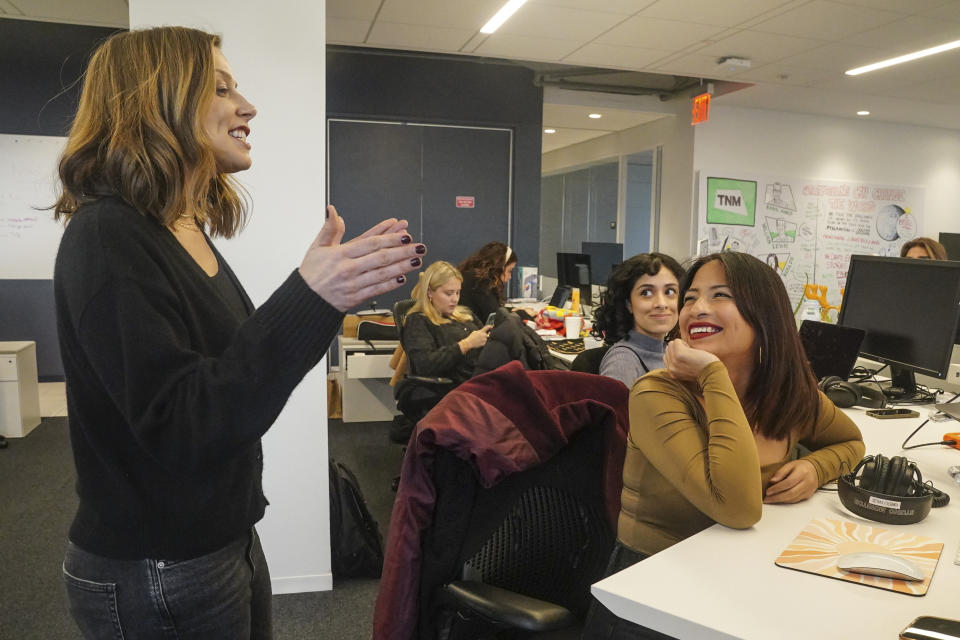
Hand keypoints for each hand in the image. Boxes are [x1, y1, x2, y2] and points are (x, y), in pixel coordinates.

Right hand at [298, 205, 425, 311]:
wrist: (304, 301)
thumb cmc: (311, 274)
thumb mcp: (316, 247)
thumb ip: (329, 229)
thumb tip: (333, 211)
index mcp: (340, 254)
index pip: (370, 243)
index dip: (389, 238)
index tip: (405, 234)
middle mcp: (348, 269)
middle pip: (380, 257)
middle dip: (402, 251)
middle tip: (419, 246)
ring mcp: (353, 284)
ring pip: (382, 274)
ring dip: (401, 267)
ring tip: (416, 260)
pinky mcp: (355, 298)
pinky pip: (376, 290)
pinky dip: (390, 284)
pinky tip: (402, 278)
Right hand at [460, 325, 491, 352]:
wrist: (469, 343)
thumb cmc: (471, 337)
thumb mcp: (475, 332)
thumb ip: (479, 331)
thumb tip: (482, 332)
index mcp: (481, 331)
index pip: (487, 327)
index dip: (490, 326)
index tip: (492, 326)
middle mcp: (484, 335)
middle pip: (488, 334)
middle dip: (487, 335)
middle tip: (482, 336)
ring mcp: (484, 340)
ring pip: (486, 339)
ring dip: (484, 339)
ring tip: (479, 340)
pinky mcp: (484, 344)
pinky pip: (485, 342)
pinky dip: (483, 342)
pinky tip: (479, 342)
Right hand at [663, 338, 718, 380]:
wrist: (712, 374)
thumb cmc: (704, 370)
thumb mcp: (686, 370)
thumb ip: (678, 364)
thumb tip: (673, 350)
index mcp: (672, 373)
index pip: (666, 356)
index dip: (676, 354)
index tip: (687, 358)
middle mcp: (671, 368)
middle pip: (668, 349)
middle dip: (678, 349)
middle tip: (690, 355)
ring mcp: (674, 361)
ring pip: (671, 344)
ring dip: (681, 345)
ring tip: (690, 353)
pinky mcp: (679, 354)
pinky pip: (676, 341)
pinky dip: (684, 342)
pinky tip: (692, 350)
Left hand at [764, 459, 818, 503]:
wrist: (814, 470)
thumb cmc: (800, 467)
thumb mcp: (789, 465)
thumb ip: (780, 472)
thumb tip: (772, 481)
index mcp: (802, 473)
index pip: (788, 483)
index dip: (777, 488)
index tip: (768, 491)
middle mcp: (807, 482)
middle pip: (791, 493)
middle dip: (777, 497)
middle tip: (767, 499)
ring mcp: (808, 490)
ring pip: (793, 498)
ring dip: (780, 501)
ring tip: (770, 500)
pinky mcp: (807, 495)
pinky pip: (796, 500)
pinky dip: (786, 501)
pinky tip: (779, 500)